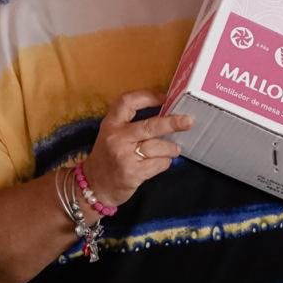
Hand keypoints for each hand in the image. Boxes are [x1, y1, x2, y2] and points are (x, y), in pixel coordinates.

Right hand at [82, 90, 192, 208]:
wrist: (94, 185)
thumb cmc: (109, 156)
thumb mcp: (113, 134)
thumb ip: (133, 124)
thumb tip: (168, 113)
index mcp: (111, 124)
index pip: (127, 102)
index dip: (147, 96)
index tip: (165, 97)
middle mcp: (116, 138)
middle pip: (150, 126)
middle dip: (172, 123)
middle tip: (189, 121)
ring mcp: (124, 157)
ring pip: (158, 147)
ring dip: (171, 148)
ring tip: (174, 149)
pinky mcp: (132, 173)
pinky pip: (159, 164)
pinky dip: (165, 162)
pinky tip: (161, 162)